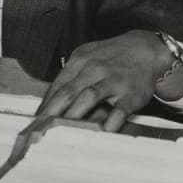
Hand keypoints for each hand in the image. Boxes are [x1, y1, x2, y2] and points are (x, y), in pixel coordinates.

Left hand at [35, 30, 182, 131]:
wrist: (146, 49)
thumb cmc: (113, 56)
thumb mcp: (87, 56)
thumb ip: (70, 76)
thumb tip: (51, 99)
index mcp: (80, 61)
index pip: (57, 85)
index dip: (45, 104)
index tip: (36, 119)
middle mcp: (94, 70)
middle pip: (68, 92)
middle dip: (52, 112)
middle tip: (42, 129)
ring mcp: (113, 81)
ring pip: (88, 98)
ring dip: (73, 116)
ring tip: (62, 131)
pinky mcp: (130, 94)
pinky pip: (118, 110)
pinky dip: (109, 122)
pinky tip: (99, 133)